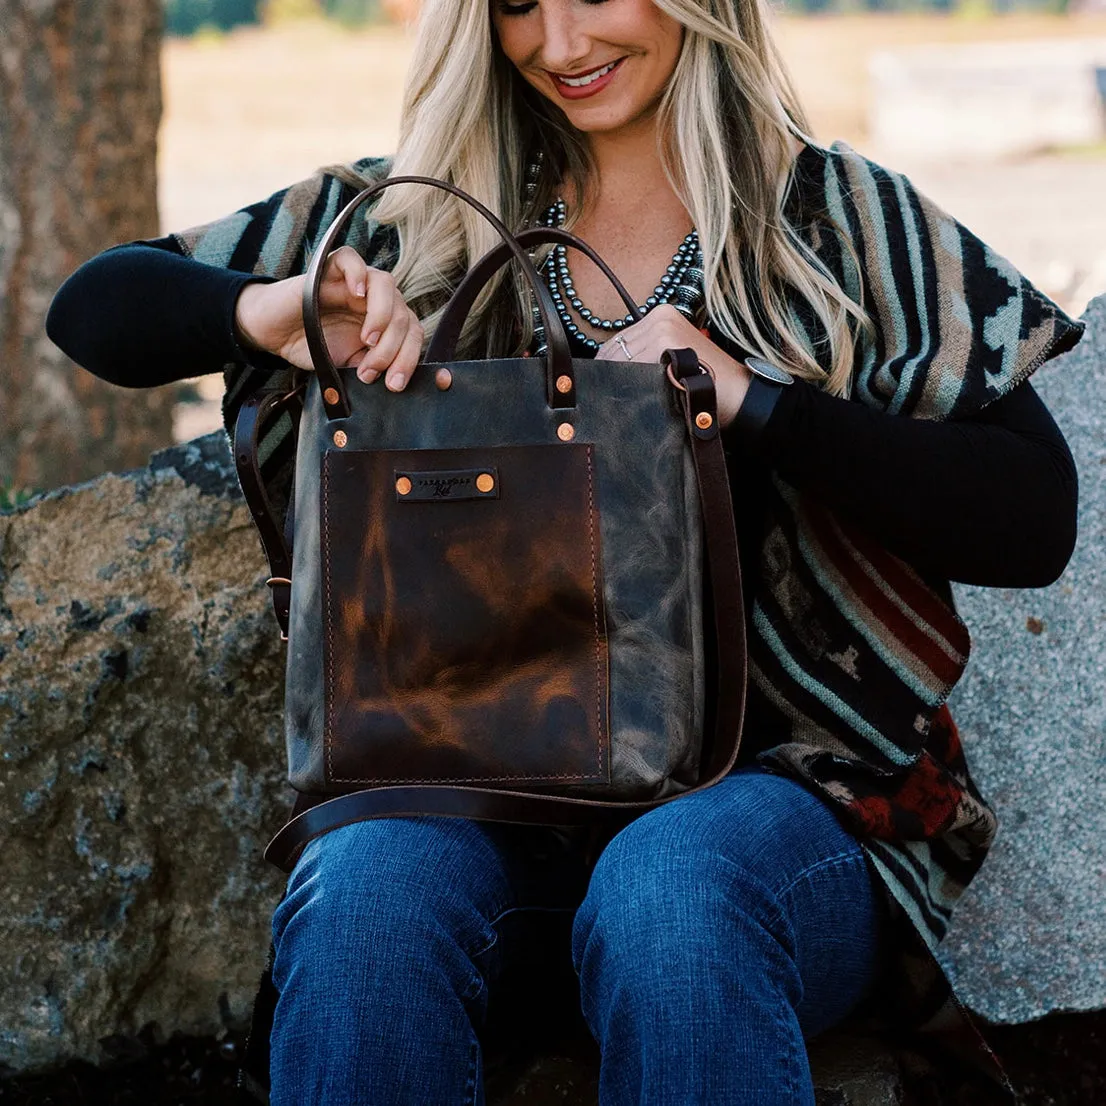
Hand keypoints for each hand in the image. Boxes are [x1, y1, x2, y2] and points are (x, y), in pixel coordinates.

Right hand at [234, 246, 423, 390]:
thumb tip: (395, 381)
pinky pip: (351, 258)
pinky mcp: (329, 269)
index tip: (393, 384)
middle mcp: (375, 299)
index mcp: (385, 321)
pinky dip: (358, 273)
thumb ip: (373, 369)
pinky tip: (357, 294)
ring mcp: (355, 282)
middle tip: (369, 371)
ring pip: (386, 285)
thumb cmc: (311, 347)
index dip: (408, 359)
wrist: (274, 335)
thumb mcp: (348, 367)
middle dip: (392, 349)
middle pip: (404, 314)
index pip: (413, 333)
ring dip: (383, 317)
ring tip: (367, 340)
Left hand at [596, 305, 751, 427]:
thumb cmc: (707, 382)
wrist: (739, 392)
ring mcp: (662, 327)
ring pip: (620, 361)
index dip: (606, 367)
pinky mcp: (664, 342)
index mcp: (661, 315)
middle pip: (615, 350)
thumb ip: (646, 357)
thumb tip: (607, 371)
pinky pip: (632, 369)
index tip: (601, 385)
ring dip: (619, 383)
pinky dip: (631, 386)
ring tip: (623, 403)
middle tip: (607, 398)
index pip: (618, 343)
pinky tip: (637, 399)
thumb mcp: (674, 359)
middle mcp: (660, 316)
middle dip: (610, 375)